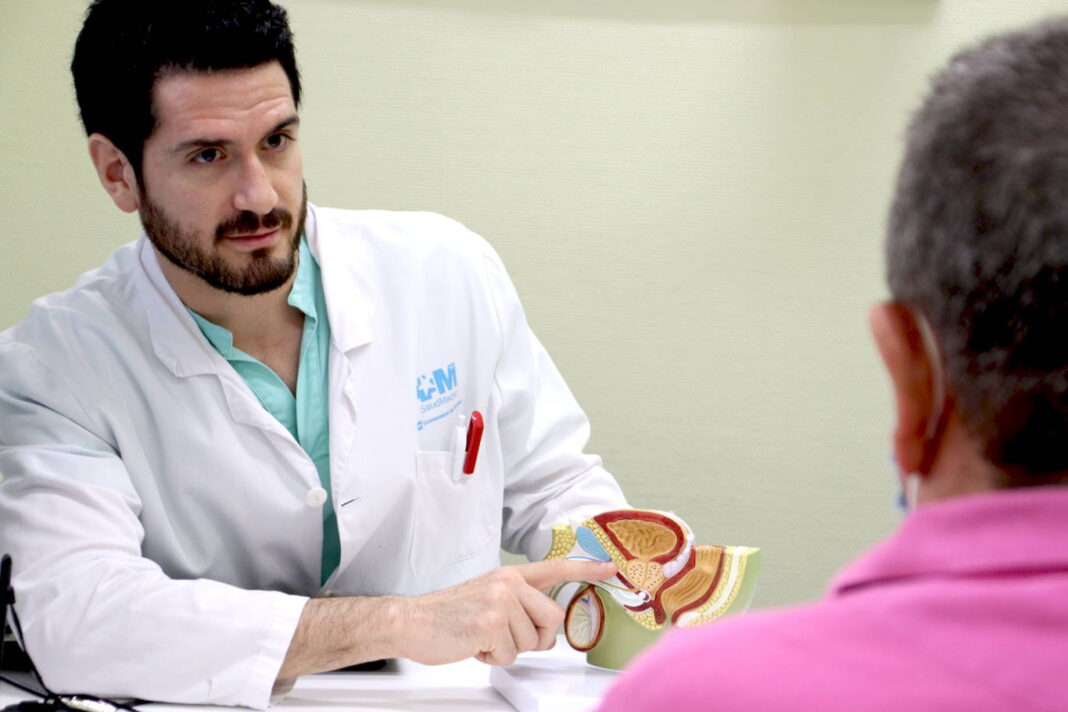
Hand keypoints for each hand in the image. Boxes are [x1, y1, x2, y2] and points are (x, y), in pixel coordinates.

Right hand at [396, 559, 616, 665]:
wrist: (411, 621)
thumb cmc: (448, 615)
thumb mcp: (488, 597)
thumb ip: (518, 603)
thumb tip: (543, 627)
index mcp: (510, 576)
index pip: (555, 568)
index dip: (587, 569)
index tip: (611, 568)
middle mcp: (509, 583)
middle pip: (552, 620)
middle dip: (533, 639)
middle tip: (504, 637)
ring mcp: (501, 601)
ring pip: (532, 641)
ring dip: (508, 650)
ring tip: (482, 638)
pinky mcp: (492, 622)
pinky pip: (511, 654)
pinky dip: (493, 658)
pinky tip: (474, 644)